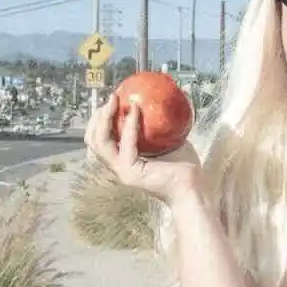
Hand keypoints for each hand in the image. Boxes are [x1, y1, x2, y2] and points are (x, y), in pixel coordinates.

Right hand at [84, 93, 201, 202]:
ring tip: (115, 100)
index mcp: (124, 160)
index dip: (100, 120)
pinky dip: (128, 126)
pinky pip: (125, 145)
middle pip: (94, 140)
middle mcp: (118, 166)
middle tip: (111, 98)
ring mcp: (122, 171)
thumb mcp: (170, 139)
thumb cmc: (185, 167)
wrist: (193, 189)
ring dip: (105, 118)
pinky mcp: (131, 172)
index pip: (101, 139)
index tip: (111, 100)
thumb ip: (161, 124)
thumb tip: (163, 98)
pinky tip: (134, 110)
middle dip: (97, 117)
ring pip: (100, 143)